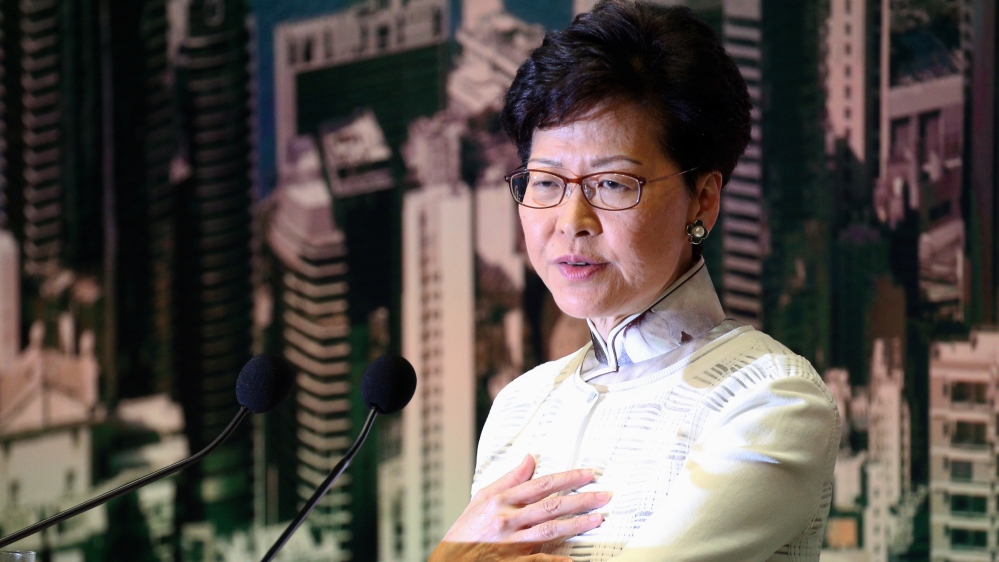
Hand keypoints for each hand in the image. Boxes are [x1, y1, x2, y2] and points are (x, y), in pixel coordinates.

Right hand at [429, 454, 610, 561]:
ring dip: (577, 525)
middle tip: (603, 496)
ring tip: (598, 520)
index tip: (588, 474)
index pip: (541, 484)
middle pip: (551, 506)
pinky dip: (557, 560)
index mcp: (500, 501)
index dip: (568, 478)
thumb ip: (509, 479)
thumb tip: (529, 459)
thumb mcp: (482, 499)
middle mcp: (507, 520)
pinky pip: (540, 561)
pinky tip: (573, 558)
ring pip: (550, 531)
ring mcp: (511, 543)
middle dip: (581, 500)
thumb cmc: (466, 532)